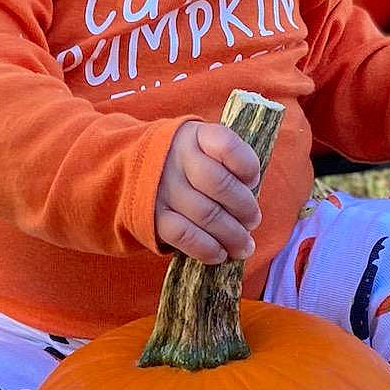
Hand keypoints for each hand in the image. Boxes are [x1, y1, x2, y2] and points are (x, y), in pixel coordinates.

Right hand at [154, 119, 263, 264]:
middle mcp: (176, 157)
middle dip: (244, 208)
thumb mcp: (206, 149)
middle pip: (219, 184)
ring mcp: (162, 186)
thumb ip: (230, 167)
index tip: (252, 182)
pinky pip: (184, 234)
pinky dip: (206, 248)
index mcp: (196, 136)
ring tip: (244, 246)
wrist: (136, 169)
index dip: (248, 167)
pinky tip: (219, 253)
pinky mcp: (153, 215)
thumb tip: (250, 209)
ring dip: (231, 235)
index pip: (227, 146)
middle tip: (253, 222)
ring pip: (205, 213)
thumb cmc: (188, 163)